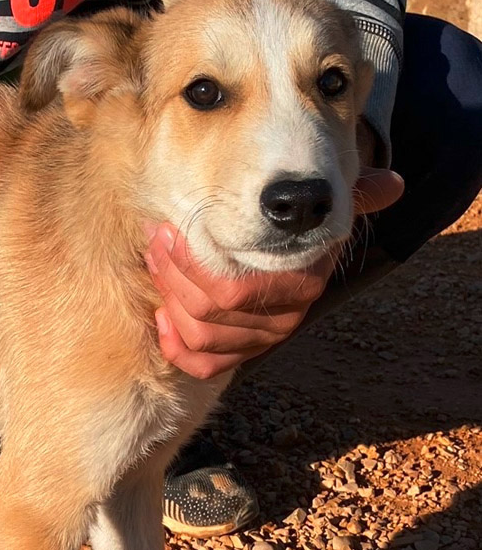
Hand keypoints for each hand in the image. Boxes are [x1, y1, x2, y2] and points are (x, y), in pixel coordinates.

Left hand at [145, 167, 403, 378]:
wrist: (305, 256)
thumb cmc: (310, 227)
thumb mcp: (330, 208)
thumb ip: (357, 196)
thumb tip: (393, 183)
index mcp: (300, 286)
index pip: (233, 290)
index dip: (192, 263)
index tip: (171, 227)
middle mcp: (283, 320)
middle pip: (208, 312)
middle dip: (172, 273)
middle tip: (156, 237)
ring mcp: (262, 340)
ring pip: (200, 336)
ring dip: (168, 298)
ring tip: (155, 259)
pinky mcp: (242, 353)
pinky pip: (204, 366)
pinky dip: (177, 346)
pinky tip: (162, 318)